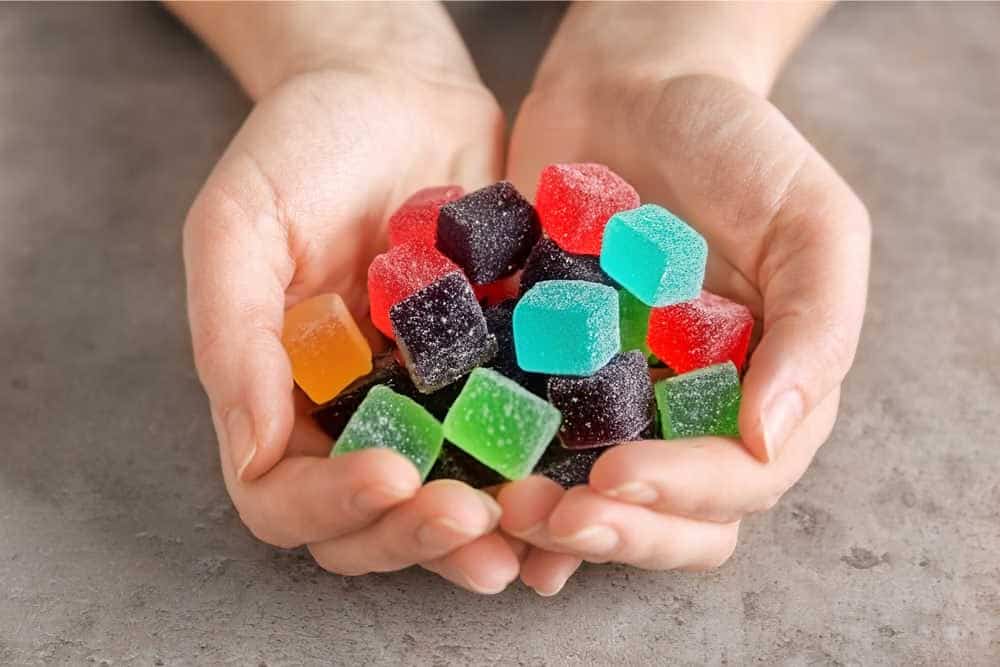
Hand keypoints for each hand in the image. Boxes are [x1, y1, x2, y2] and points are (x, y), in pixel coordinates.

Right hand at [182, 22, 525, 590]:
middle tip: (473, 517)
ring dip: (490, 532)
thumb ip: (235, 339)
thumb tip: (254, 456)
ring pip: (451, 504)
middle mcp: (355, 419)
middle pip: (371, 524)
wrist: (398, 93)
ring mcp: (431, 407)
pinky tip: (583, 486)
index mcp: (282, 398)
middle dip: (418, 535)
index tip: (392, 474)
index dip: (332, 506)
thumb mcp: (241, 227)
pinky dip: (546, 476)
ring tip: (537, 528)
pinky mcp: (498, 378)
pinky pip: (518, 445)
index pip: (283, 496)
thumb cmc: (301, 148)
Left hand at [499, 6, 869, 592]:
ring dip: (552, 524)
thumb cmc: (735, 144)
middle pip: (668, 517)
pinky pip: (527, 446)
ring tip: (505, 509)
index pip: (739, 480)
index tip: (617, 474)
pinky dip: (502, 482)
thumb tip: (771, 440)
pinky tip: (474, 496)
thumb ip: (818, 329)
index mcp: (762, 392)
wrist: (632, 89)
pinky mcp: (543, 374)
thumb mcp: (811, 220)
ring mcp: (613, 402)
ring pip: (595, 501)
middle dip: (614, 530)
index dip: (683, 494)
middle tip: (553, 513)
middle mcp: (688, 414)